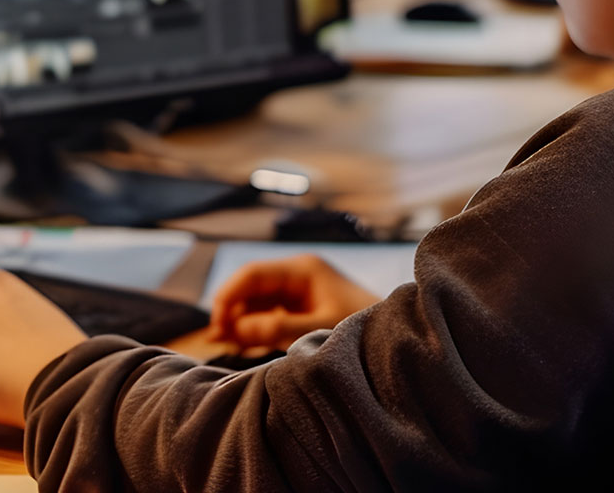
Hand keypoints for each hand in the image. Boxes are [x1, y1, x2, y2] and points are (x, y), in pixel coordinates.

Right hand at [209, 254, 379, 351]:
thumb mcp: (321, 328)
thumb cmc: (366, 327)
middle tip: (217, 338)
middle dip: (232, 309)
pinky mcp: (303, 309)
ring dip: (241, 320)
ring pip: (258, 301)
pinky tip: (242, 344)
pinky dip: (254, 328)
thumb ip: (278, 329)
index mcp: (304, 269)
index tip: (216, 323)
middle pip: (252, 287)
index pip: (253, 274)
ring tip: (224, 344)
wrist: (397, 339)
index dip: (229, 296)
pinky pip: (269, 314)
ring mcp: (301, 292)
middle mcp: (299, 275)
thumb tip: (236, 329)